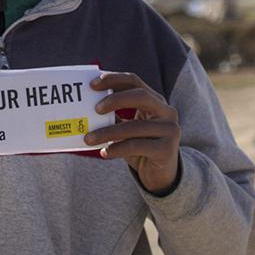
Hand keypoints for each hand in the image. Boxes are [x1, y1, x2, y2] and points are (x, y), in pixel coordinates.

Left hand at [85, 72, 180, 194]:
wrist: (161, 174)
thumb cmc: (140, 147)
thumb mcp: (127, 128)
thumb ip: (114, 116)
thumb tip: (84, 107)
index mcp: (156, 100)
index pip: (134, 81)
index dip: (114, 79)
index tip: (92, 85)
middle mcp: (167, 112)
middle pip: (141, 96)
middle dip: (115, 99)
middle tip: (95, 109)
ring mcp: (170, 130)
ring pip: (135, 126)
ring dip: (108, 132)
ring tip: (88, 138)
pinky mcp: (167, 150)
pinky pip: (136, 146)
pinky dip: (117, 149)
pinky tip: (104, 153)